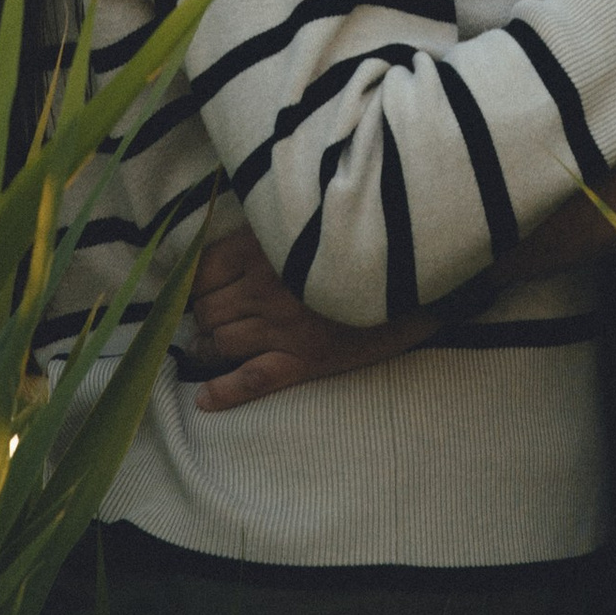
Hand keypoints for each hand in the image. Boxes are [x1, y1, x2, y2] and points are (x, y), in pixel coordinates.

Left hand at [183, 222, 434, 412]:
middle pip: (210, 310)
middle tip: (208, 318)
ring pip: (222, 343)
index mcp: (264, 247)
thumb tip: (242, 228)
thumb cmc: (365, 235)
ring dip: (208, 347)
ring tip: (207, 348)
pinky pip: (252, 380)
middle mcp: (266, 288)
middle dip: (204, 317)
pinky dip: (224, 392)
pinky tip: (205, 400)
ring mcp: (284, 327)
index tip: (202, 288)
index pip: (205, 272)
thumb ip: (274, 223)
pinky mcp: (306, 359)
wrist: (418, 267)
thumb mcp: (312, 214)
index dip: (197, 284)